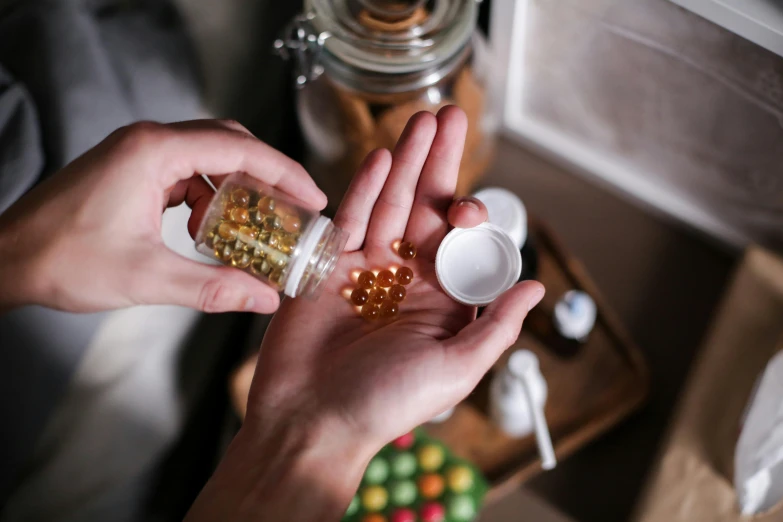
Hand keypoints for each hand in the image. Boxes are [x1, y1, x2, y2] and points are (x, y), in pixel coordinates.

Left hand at [0, 120, 325, 313]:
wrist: (6, 258)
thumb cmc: (63, 260)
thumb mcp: (147, 278)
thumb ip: (213, 286)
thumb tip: (266, 299)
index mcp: (154, 152)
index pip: (239, 149)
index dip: (285, 173)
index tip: (314, 198)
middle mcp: (149, 141)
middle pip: (230, 143)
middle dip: (269, 176)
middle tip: (300, 208)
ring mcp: (139, 153)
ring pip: (209, 157)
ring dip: (241, 187)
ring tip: (267, 223)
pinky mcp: (132, 170)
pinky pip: (187, 173)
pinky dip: (212, 196)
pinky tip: (218, 228)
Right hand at [185, 107, 543, 521]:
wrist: (310, 421)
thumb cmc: (383, 405)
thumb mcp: (454, 370)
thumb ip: (495, 327)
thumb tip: (535, 287)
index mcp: (441, 302)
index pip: (462, 243)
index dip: (468, 216)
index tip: (467, 209)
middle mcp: (407, 279)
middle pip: (427, 210)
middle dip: (439, 164)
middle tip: (451, 118)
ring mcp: (365, 269)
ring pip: (391, 205)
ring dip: (406, 163)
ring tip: (421, 122)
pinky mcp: (327, 266)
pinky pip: (350, 220)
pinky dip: (365, 189)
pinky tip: (382, 159)